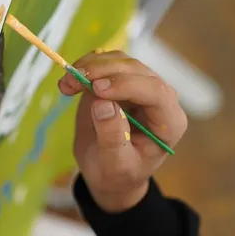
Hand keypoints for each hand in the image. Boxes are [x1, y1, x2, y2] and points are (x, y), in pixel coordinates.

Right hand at [58, 51, 186, 211]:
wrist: (108, 172)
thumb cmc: (117, 174)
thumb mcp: (115, 164)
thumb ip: (112, 137)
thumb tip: (103, 104)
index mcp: (168, 123)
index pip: (156, 93)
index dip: (127, 85)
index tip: (96, 89)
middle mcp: (160, 99)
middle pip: (136, 71)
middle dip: (103, 72)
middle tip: (71, 82)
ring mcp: (141, 86)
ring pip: (120, 61)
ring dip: (91, 66)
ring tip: (66, 84)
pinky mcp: (121, 81)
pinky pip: (107, 63)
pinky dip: (86, 66)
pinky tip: (69, 81)